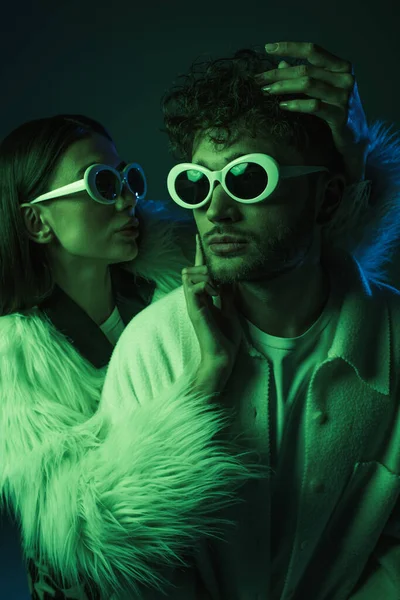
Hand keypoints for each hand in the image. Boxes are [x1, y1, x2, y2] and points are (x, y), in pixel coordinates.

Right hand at [182, 235, 241, 369]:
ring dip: (204, 275)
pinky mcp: (194, 310)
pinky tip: (216, 292)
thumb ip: (227, 293)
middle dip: (202, 265)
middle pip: (189, 270)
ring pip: (188, 275)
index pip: (198, 271)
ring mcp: (192, 304)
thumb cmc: (226, 338)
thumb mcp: (230, 309)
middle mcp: (195, 299)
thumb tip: (229, 276)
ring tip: (217, 287)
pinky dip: (206, 284)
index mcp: (203, 298)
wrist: (223, 357)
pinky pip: (193, 286)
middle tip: (218, 275)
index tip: (200, 238)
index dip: (198, 254)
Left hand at [255, 41, 370, 183]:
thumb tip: (281, 65)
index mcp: (341, 66)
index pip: (312, 50)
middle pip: (306, 69)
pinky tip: (282, 106)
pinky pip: (314, 106)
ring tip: (266, 91)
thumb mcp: (321, 91)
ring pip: (308, 84)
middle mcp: (345, 78)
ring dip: (283, 87)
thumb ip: (305, 76)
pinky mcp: (340, 115)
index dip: (289, 47)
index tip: (268, 48)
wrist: (355, 138)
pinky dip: (296, 104)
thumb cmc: (335, 111)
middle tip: (259, 79)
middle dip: (278, 74)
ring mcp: (344, 96)